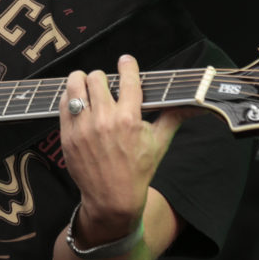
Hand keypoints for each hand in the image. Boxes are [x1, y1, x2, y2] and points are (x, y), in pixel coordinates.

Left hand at [58, 55, 188, 243]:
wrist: (112, 198)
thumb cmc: (138, 171)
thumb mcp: (159, 143)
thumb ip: (173, 117)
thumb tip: (195, 105)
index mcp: (129, 119)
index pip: (128, 79)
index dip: (127, 65)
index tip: (126, 60)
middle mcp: (105, 120)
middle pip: (97, 78)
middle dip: (102, 78)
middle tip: (105, 84)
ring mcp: (83, 128)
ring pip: (75, 85)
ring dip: (80, 81)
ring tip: (85, 85)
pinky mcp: (67, 136)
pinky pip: (63, 104)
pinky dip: (69, 98)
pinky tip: (77, 102)